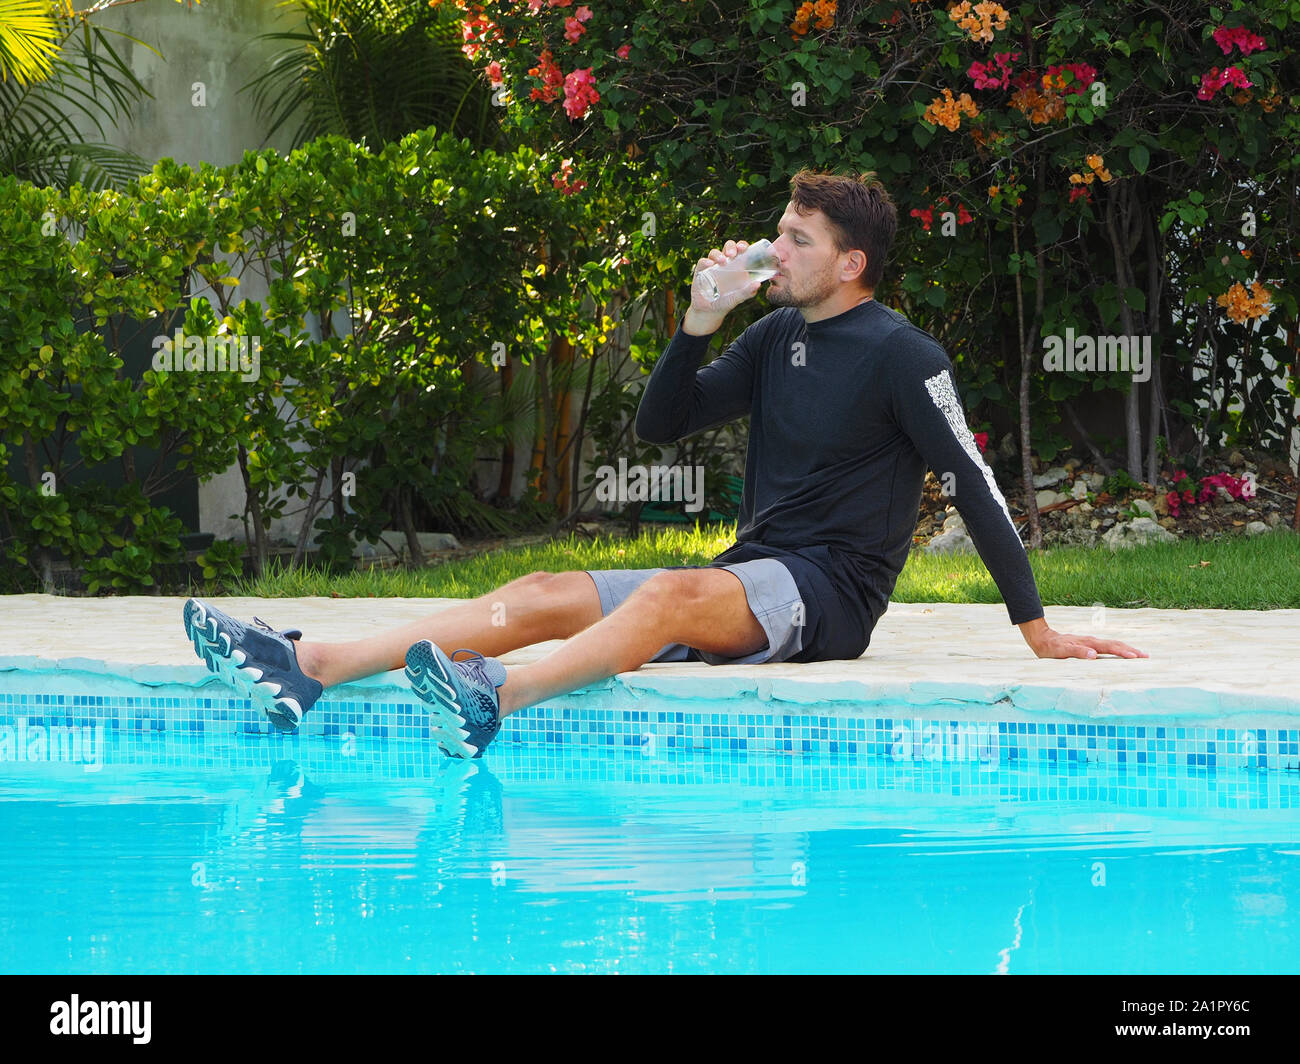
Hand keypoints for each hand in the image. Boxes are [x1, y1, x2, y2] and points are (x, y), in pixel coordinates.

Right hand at [684, 240, 763, 332]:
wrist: (709, 311)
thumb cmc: (726, 302)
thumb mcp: (738, 298)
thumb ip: (747, 292)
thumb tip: (758, 284)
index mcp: (736, 266)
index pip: (740, 250)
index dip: (742, 245)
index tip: (743, 248)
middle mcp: (725, 263)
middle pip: (727, 246)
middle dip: (730, 247)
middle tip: (732, 254)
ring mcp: (712, 266)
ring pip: (714, 253)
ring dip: (718, 254)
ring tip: (722, 261)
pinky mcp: (701, 271)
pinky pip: (702, 262)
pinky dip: (705, 261)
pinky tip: (709, 265)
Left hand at [1018, 617, 1147, 658]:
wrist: (1042, 638)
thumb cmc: (1050, 648)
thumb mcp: (1061, 651)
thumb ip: (1076, 652)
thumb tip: (1094, 655)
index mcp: (1088, 643)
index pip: (1109, 648)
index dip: (1123, 652)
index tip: (1135, 657)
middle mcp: (1092, 641)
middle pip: (1115, 644)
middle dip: (1131, 650)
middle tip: (1146, 656)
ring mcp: (1091, 642)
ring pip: (1112, 644)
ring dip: (1127, 649)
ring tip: (1140, 654)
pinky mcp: (1088, 645)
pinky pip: (1107, 647)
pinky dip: (1118, 649)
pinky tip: (1122, 653)